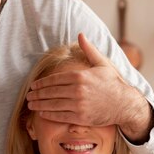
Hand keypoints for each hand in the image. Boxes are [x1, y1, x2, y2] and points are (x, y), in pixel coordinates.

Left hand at [26, 33, 153, 142]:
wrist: (124, 104)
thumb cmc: (113, 83)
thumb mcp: (102, 63)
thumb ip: (89, 50)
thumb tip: (80, 35)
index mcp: (80, 76)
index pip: (55, 79)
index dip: (42, 83)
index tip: (33, 85)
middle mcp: (78, 90)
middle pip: (51, 92)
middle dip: (37, 94)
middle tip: (28, 95)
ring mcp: (79, 105)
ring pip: (53, 104)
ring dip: (39, 104)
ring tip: (31, 104)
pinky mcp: (81, 118)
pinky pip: (60, 116)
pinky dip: (49, 115)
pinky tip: (42, 113)